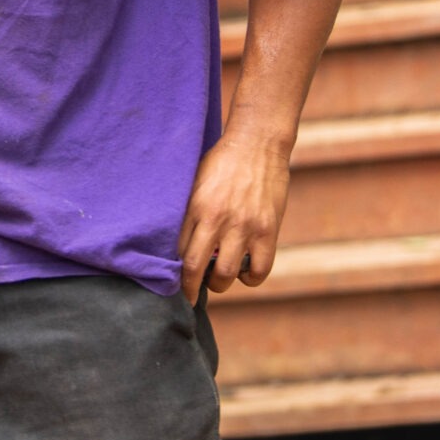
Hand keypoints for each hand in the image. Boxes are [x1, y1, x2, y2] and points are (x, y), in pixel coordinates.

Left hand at [176, 130, 293, 295]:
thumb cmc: (221, 161)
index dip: (172, 272)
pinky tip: (245, 272)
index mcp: (194, 207)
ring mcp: (244, 227)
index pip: (176, 251)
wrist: (258, 144)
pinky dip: (250, 278)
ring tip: (218, 279)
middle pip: (195, 268)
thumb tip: (172, 241)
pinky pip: (259, 270)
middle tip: (189, 296)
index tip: (171, 282)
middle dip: (189, 289)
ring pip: (226, 275)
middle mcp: (217, 219)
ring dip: (220, 284)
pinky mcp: (268, 231)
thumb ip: (186, 210)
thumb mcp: (194, 181)